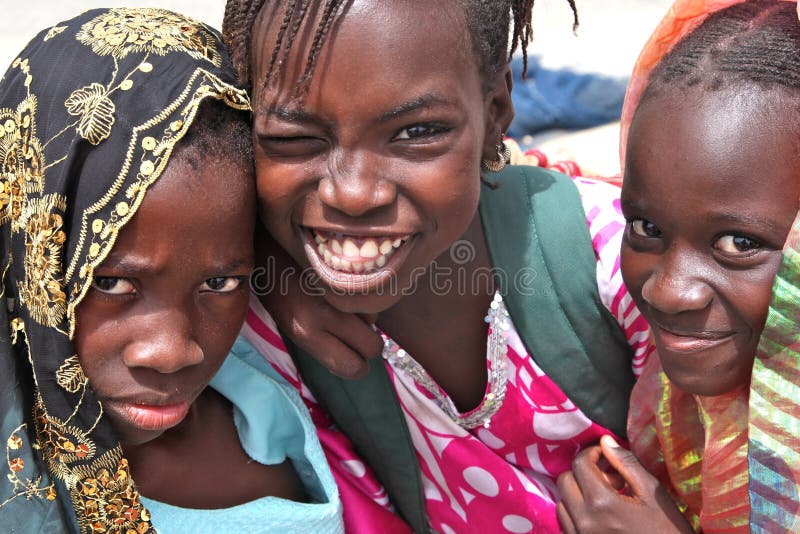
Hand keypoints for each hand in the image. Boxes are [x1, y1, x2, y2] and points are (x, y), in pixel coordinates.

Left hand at [254, 228, 382, 378]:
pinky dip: (364, 296)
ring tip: (343, 304)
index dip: (357, 365)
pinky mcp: (348, 270)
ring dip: (365, 316)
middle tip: (357, 335)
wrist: (267, 242)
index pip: (351, 367)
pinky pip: (370, 294)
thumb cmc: (278, 289)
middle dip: (369, 344)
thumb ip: (321, 343)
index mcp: (305, 332)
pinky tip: (346, 287)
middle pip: (373, 346)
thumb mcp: (292, 324)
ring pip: (374, 319)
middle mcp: (323, 314)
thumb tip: (354, 362)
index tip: (353, 358)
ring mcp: (338, 291)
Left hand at [556, 435, 693, 533]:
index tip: (606, 457)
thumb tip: (605, 441)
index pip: (580, 464)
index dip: (592, 453)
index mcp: (601, 503)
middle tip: (611, 479)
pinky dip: (576, 513)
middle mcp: (584, 520)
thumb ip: (627, 464)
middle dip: (584, 473)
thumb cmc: (667, 529)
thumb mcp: (653, 493)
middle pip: (565, 481)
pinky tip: (600, 515)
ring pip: (562, 503)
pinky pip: (566, 523)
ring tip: (606, 499)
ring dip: (578, 494)